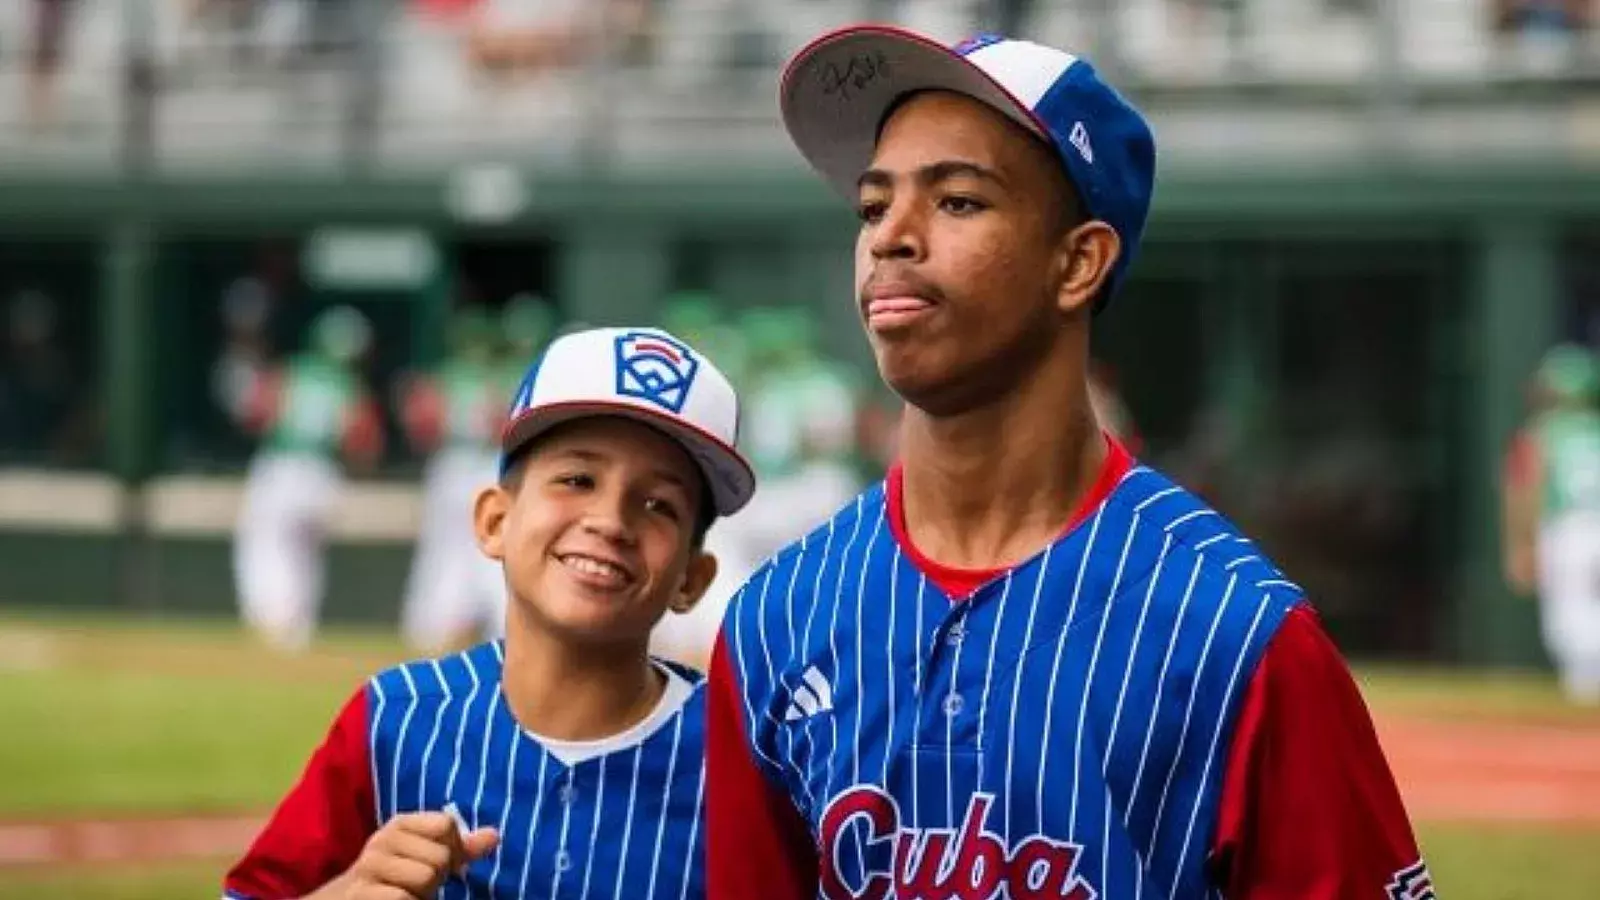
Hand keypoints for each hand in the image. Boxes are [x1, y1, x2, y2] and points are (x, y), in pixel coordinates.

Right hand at [336, 811, 498, 898]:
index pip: (446, 825)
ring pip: (424, 876)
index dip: (454, 849)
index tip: (444, 865)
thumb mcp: (425, 857)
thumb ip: (459, 848)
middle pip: (439, 855)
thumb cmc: (395, 879)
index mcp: (400, 825)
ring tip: (407, 895)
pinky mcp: (359, 894)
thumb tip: (495, 835)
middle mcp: (382, 840)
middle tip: (417, 886)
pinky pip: (402, 898)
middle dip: (437, 878)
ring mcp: (368, 867)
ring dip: (422, 895)